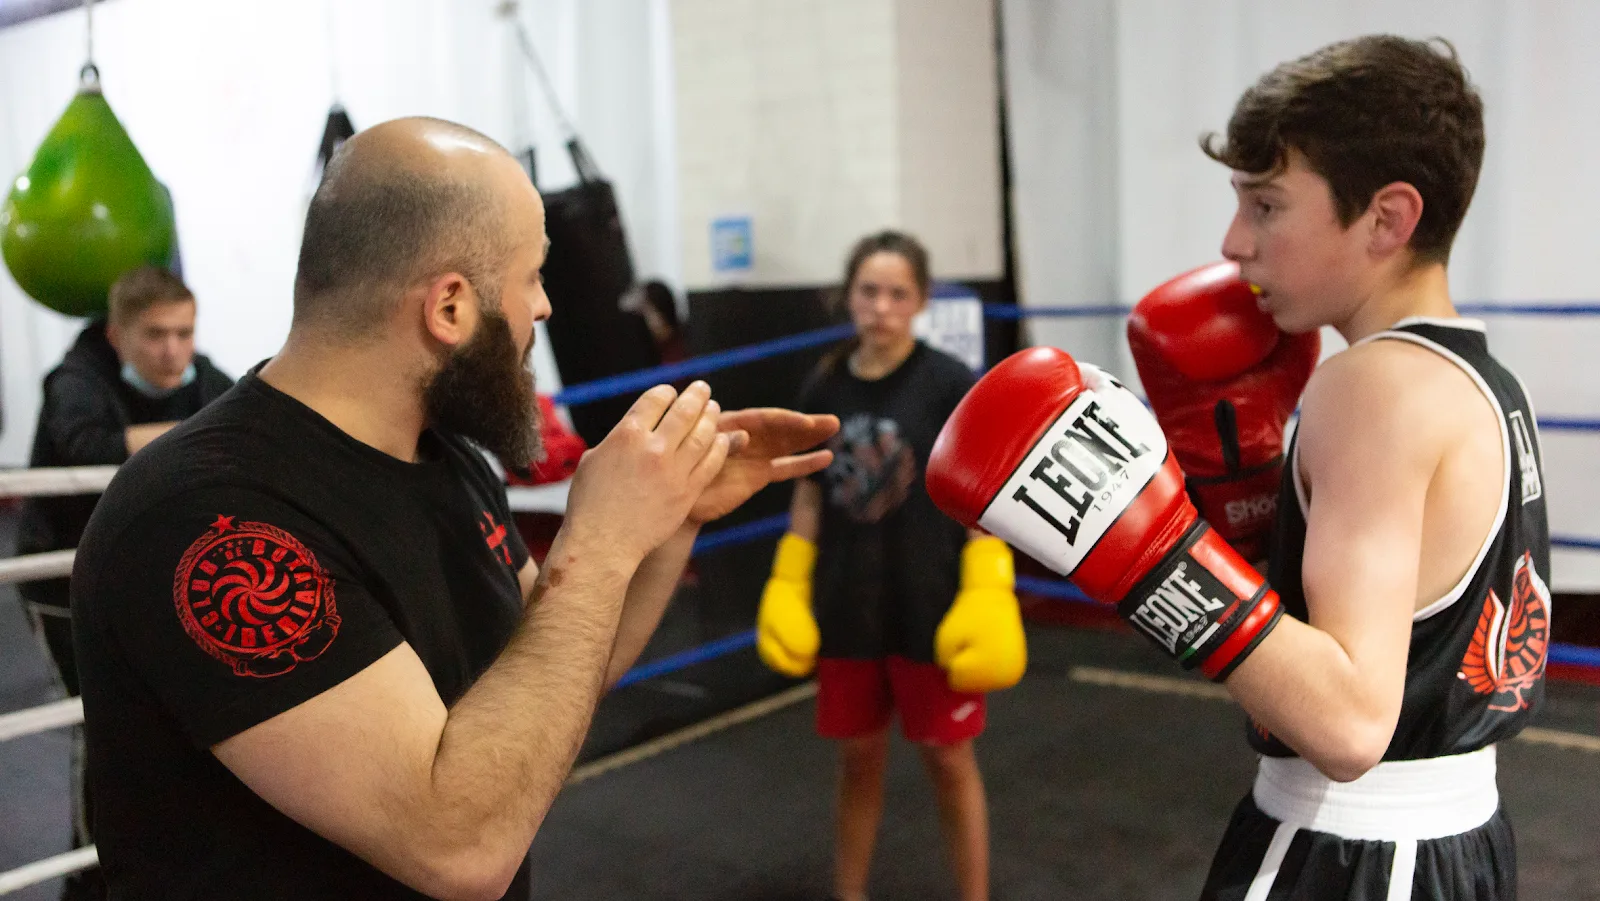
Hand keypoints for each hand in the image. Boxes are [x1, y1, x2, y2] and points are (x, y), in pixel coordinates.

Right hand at [563, 382, 732, 563]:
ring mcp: (674, 471)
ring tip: (714, 408)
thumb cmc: (590, 504)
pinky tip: (721, 439)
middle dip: (696, 396)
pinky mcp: (687, 492)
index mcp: (627, 435)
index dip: (666, 393)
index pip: (655, 400)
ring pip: (702, 435)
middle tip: (703, 388)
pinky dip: (718, 447)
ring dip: (710, 418)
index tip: (670, 393)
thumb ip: (617, 440)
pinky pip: (710, 463)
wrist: (604, 543)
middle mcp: (654, 448)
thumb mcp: (593, 459)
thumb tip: (631, 432)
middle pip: (683, 412)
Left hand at [687, 408, 838, 524]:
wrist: (675, 501)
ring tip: (834, 428)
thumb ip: (721, 443)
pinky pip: (784, 468)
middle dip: (806, 426)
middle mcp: (746, 437)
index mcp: (729, 424)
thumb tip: (745, 437)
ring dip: (809, 438)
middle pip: (780, 429)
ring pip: (786, 445)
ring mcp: (754, 457)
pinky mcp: (759, 476)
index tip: (805, 422)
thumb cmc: (679, 470)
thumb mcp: (696, 452)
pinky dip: (803, 464)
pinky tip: (825, 458)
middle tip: (833, 422)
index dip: (785, 420)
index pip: (762, 419)